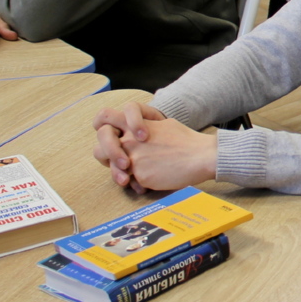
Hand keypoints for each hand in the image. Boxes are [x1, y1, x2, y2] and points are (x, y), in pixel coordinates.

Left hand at [93, 100, 216, 192]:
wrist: (201, 156)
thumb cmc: (186, 141)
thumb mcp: (162, 124)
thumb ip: (143, 128)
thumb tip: (135, 137)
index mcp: (134, 124)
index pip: (104, 118)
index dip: (103, 128)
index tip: (114, 137)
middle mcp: (128, 140)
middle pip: (99, 149)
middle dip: (106, 158)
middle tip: (120, 163)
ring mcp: (132, 158)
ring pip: (113, 169)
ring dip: (121, 174)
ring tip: (134, 177)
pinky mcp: (139, 175)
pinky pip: (131, 182)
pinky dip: (138, 184)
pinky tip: (150, 182)